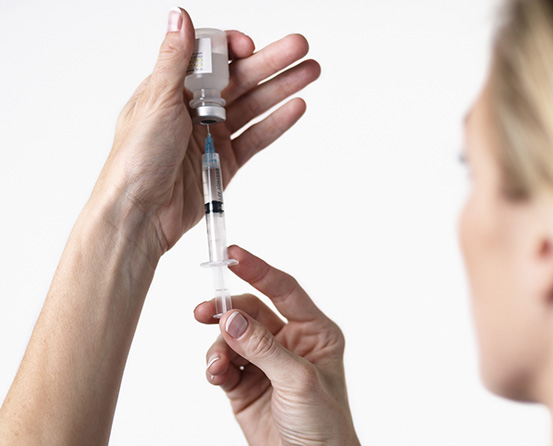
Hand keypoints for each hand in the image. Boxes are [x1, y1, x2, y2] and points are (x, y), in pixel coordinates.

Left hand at [93, 8, 319, 256]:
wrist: (140, 212)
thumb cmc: (135, 159)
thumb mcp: (155, 101)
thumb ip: (175, 59)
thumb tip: (180, 17)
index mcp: (171, 89)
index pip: (210, 59)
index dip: (233, 49)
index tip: (250, 47)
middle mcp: (192, 110)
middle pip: (239, 80)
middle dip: (271, 63)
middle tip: (300, 48)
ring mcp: (211, 137)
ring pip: (252, 107)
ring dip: (281, 89)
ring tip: (309, 73)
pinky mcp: (224, 163)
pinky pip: (254, 139)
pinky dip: (275, 124)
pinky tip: (295, 107)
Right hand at [195, 247, 411, 445]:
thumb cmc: (323, 425)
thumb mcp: (298, 380)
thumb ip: (262, 346)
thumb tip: (230, 318)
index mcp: (314, 332)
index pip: (283, 290)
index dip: (258, 270)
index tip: (232, 254)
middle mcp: (289, 343)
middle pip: (250, 311)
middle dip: (227, 310)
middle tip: (204, 312)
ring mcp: (265, 363)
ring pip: (232, 337)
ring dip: (219, 345)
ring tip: (218, 365)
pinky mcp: (245, 385)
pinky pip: (223, 362)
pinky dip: (216, 365)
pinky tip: (217, 375)